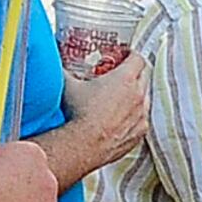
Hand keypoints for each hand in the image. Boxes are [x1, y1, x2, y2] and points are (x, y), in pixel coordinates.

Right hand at [60, 53, 150, 167]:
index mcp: (125, 79)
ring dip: (135, 95)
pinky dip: (134, 116)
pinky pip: (142, 119)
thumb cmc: (78, 115)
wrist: (83, 146)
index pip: (138, 59)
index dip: (131, 56)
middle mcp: (138, 95)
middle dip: (134, 73)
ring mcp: (141, 114)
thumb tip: (56, 63)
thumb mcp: (69, 86)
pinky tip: (121, 118)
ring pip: (145, 98)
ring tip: (119, 98)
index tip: (125, 56)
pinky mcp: (140, 132)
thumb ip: (64, 70)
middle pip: (144, 76)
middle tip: (121, 74)